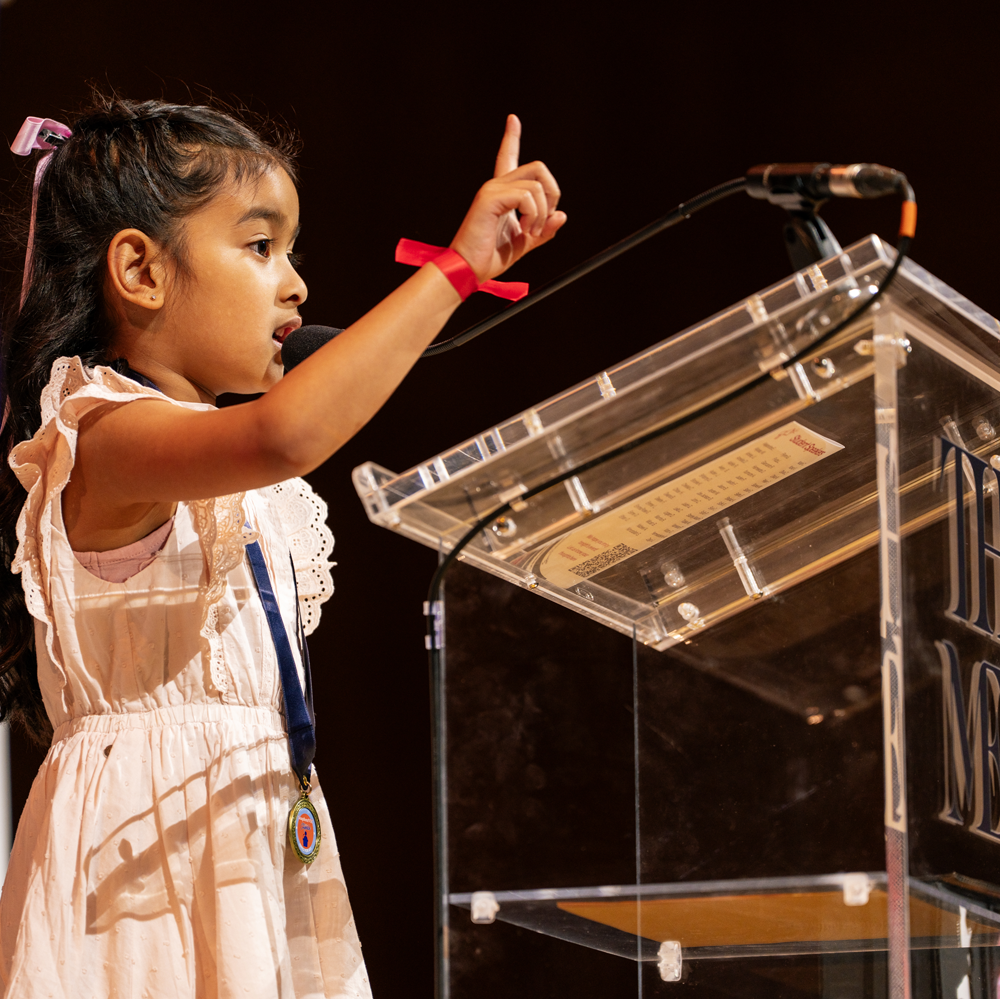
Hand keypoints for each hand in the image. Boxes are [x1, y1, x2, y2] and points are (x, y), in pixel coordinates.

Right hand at [449, 115, 566, 281]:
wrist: (469, 269)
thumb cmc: (490, 257)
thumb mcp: (525, 243)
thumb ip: (544, 229)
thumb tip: (561, 215)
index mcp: (502, 193)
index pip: (509, 158)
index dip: (511, 138)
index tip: (513, 119)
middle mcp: (496, 185)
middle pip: (538, 168)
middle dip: (552, 194)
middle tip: (543, 221)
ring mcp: (492, 190)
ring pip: (536, 185)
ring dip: (542, 213)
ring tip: (531, 232)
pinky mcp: (489, 198)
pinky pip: (526, 196)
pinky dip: (534, 215)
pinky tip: (525, 230)